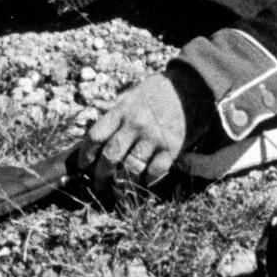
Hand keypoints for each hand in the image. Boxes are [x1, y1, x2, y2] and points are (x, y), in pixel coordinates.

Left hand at [79, 72, 192, 191]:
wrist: (192, 86)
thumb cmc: (157, 91)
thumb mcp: (130, 95)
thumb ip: (112, 111)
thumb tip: (90, 123)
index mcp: (121, 111)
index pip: (95, 136)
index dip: (86, 154)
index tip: (84, 165)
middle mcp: (135, 124)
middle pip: (110, 156)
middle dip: (101, 175)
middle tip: (100, 183)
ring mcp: (154, 137)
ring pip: (131, 169)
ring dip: (122, 183)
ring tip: (119, 190)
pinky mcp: (172, 147)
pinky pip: (155, 172)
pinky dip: (147, 181)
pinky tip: (143, 183)